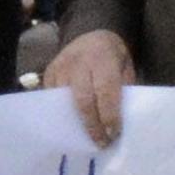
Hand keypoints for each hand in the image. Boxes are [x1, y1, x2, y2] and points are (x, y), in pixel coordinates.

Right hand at [50, 27, 134, 146]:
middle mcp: (79, 62)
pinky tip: (73, 126)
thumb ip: (123, 90)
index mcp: (103, 58)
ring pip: (65, 102)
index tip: (114, 134)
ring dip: (77, 123)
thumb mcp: (125, 67)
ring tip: (88, 139)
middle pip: (83, 100)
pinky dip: (64, 114)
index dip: (109, 116)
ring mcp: (60, 67)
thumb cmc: (112, 56)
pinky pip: (53, 99)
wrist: (90, 32)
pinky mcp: (49, 73)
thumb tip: (121, 121)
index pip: (105, 92)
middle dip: (93, 126)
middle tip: (101, 143)